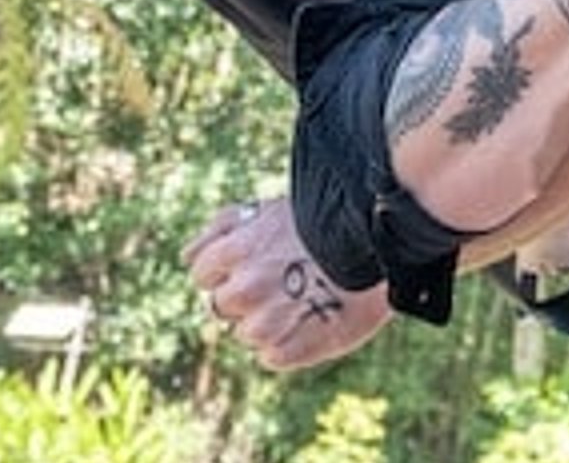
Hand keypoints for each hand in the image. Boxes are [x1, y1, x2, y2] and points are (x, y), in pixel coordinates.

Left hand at [182, 197, 390, 371]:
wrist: (381, 240)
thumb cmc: (325, 220)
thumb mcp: (268, 210)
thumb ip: (221, 231)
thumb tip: (186, 257)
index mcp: (233, 252)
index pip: (202, 273)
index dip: (227, 270)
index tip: (253, 264)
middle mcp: (244, 288)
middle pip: (222, 306)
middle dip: (244, 298)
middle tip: (282, 284)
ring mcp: (267, 322)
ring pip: (247, 335)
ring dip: (268, 322)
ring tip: (304, 302)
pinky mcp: (292, 350)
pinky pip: (272, 358)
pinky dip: (287, 345)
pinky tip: (312, 322)